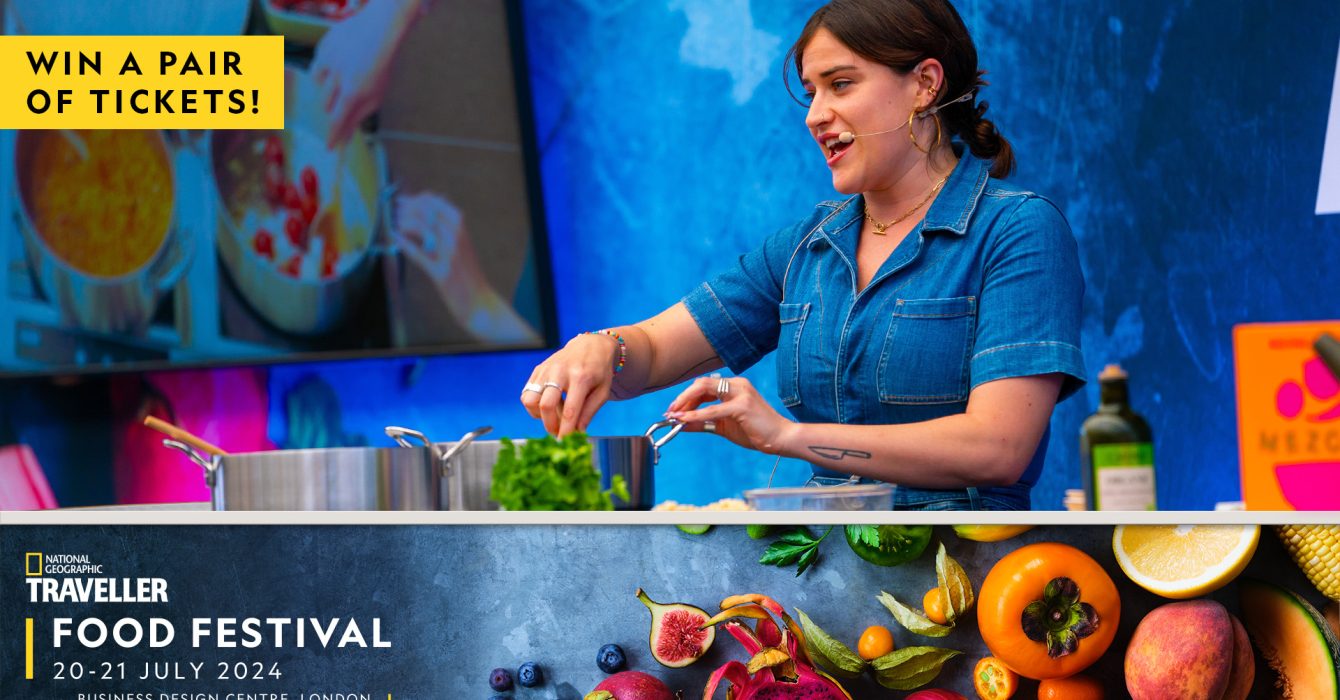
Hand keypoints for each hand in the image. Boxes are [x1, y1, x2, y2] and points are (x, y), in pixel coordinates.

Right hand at [311, 0, 422, 147]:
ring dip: (328, 88)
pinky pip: (317, 67)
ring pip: (318, 86)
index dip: (332, 135)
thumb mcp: (376, 95)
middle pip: (325, 105)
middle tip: (343, 101)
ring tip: (343, 78)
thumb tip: (345, 136)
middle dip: (332, 108)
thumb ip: (359, 115)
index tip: (329, 147)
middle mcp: (339, 78)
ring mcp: (328, 61)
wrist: (380, 30)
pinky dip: (326, 70)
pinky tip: (340, 64)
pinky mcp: (322, 48)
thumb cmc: (380, 67)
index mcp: (355, 91)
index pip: (337, 120)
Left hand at [394, 191, 540, 344]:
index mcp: (461, 229)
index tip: (404, 201)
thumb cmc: (467, 275)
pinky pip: (418, 254)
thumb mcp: (460, 247)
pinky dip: (405, 244)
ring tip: (395, 224)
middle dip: (406, 208)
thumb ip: (442, 232)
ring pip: (422, 228)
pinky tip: (396, 238)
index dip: (416, 199)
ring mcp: (449, 255)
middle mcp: (456, 238)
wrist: (479, 302)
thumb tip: (416, 215)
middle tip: (395, 212)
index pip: (436, 203)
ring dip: (404, 222)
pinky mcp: (441, 273)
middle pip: (426, 212)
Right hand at [521, 334, 620, 435]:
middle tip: (558, 432)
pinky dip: (536, 406)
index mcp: (581, 377)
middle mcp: (560, 371)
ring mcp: (547, 369)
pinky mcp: (538, 369)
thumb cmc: (599, 371)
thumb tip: (577, 432)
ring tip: (555, 414)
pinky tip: (551, 404)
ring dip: (539, 415)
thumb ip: (589, 412)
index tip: (564, 442)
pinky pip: (527, 394)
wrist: (590, 345)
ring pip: (530, 400)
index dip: (566, 430)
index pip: (570, 410)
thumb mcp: (602, 391)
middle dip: (550, 425)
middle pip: (546, 405)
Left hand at [665, 376, 794, 454]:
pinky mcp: (742, 406)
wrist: (780, 438)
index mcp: (735, 386)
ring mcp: (740, 393)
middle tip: (670, 411)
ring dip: (685, 402)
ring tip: (674, 415)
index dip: (687, 397)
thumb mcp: (724, 426)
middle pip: (701, 383)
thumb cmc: (756, 432)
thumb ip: (703, 423)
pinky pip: (712, 409)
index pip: (704, 385)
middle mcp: (737, 384)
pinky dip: (695, 414)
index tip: (674, 409)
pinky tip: (684, 419)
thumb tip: (681, 423)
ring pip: (704, 389)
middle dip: (682, 397)